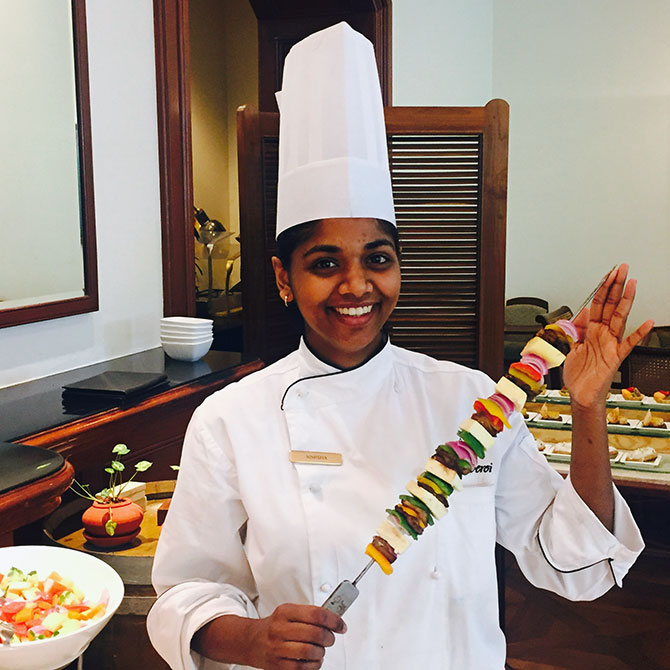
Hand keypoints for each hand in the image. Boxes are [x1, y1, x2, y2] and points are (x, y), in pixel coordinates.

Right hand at [249, 603, 345, 668]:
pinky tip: (313, 660)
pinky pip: (302, 668)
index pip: (316, 614)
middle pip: (315, 633)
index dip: (334, 620)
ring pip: (310, 652)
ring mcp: (278, 648)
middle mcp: (280, 629)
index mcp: (285, 611)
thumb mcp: (289, 612)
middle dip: (329, 638)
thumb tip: (335, 619)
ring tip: (320, 650)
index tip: (341, 626)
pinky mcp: (277, 665)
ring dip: (321, 653)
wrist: (251, 641)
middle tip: (330, 638)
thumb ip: (310, 614)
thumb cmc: (275, 626)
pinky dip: (314, 665)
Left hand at [563, 264, 653, 407]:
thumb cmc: (576, 373)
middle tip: (622, 269)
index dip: (601, 289)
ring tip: (632, 284)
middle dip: (615, 286)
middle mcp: (602, 334)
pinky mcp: (616, 357)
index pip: (597, 304)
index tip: (607, 274)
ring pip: (620, 317)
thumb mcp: (568, 345)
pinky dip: (639, 333)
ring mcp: (610, 344)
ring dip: (626, 300)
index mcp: (590, 330)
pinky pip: (629, 343)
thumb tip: (583, 310)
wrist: (579, 394)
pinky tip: (647, 322)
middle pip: (610, 305)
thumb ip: (575, 327)